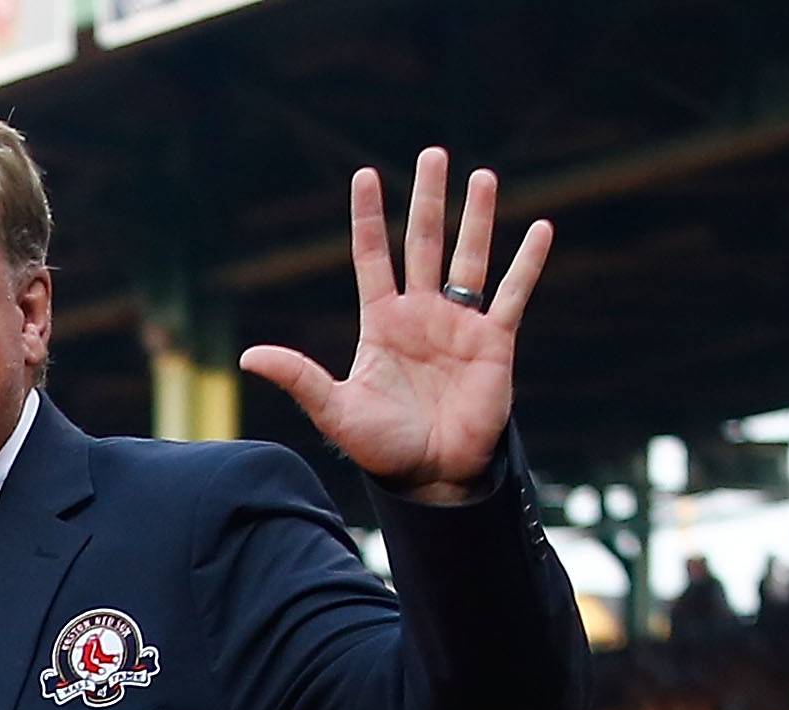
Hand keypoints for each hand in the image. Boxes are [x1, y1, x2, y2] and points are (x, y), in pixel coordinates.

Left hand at [240, 155, 549, 499]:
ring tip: (483, 176)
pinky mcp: (494, 342)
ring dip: (477, 218)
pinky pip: (513, 294)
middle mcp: (422, 314)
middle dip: (429, 198)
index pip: (374, 257)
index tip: (364, 174)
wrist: (432, 477)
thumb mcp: (336, 411)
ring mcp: (460, 325)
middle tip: (432, 153)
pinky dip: (528, 264)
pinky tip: (541, 229)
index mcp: (383, 323)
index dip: (369, 217)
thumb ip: (299, 378)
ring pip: (470, 258)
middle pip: (424, 242)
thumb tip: (247, 357)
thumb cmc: (383, 448)